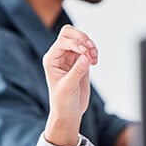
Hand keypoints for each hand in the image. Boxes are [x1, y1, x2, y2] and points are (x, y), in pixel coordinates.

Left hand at [42, 25, 97, 145]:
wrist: (69, 112)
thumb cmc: (62, 102)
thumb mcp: (68, 86)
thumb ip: (77, 70)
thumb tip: (86, 56)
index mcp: (51, 59)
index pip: (62, 41)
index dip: (75, 43)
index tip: (85, 52)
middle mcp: (59, 56)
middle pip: (69, 33)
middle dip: (82, 38)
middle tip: (90, 49)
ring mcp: (70, 57)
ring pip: (80, 39)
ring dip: (90, 45)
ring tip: (94, 58)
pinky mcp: (80, 62)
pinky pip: (88, 49)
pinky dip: (93, 51)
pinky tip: (94, 61)